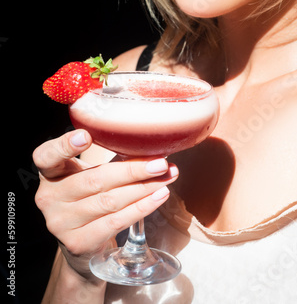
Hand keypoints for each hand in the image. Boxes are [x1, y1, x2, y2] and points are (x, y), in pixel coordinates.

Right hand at [33, 130, 178, 277]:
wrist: (82, 244)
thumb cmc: (90, 196)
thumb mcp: (89, 173)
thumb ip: (108, 159)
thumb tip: (151, 147)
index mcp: (50, 173)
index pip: (46, 156)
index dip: (65, 145)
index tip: (87, 136)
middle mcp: (49, 197)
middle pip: (94, 180)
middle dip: (133, 170)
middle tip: (160, 163)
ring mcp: (61, 223)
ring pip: (109, 201)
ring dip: (144, 188)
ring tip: (167, 177)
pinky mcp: (77, 242)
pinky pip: (115, 222)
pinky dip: (141, 208)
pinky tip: (158, 196)